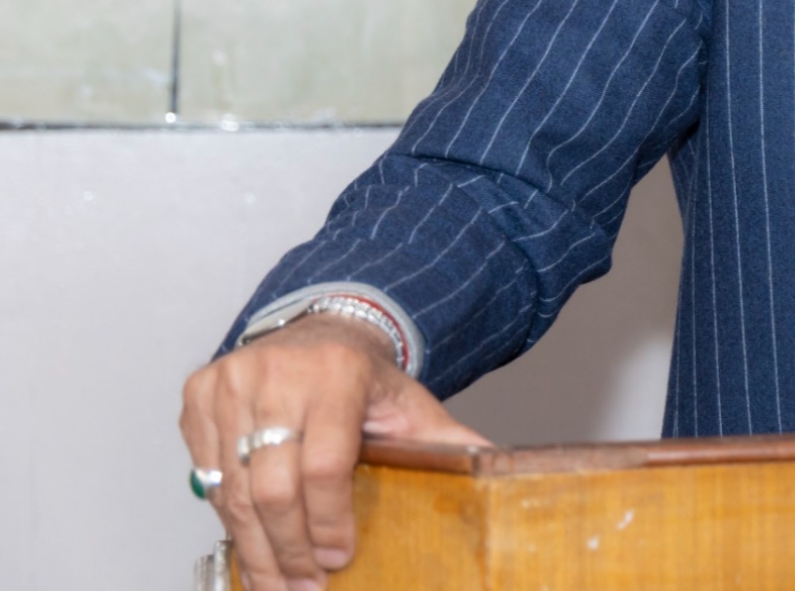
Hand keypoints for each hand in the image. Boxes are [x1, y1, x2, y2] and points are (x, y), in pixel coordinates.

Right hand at [180, 316, 487, 590]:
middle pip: (273, 486)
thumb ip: (446, 441)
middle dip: (289, 548)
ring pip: (233, 490)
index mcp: (337, 373)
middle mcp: (277, 374)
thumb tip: (494, 469)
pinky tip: (250, 550)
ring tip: (276, 586)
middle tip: (305, 586)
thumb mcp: (409, 403)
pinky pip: (206, 476)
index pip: (325, 465)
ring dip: (255, 548)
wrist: (317, 331)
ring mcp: (230, 383)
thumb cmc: (361, 377)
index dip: (329, 520)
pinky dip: (228, 520)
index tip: (339, 558)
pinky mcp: (198, 397)